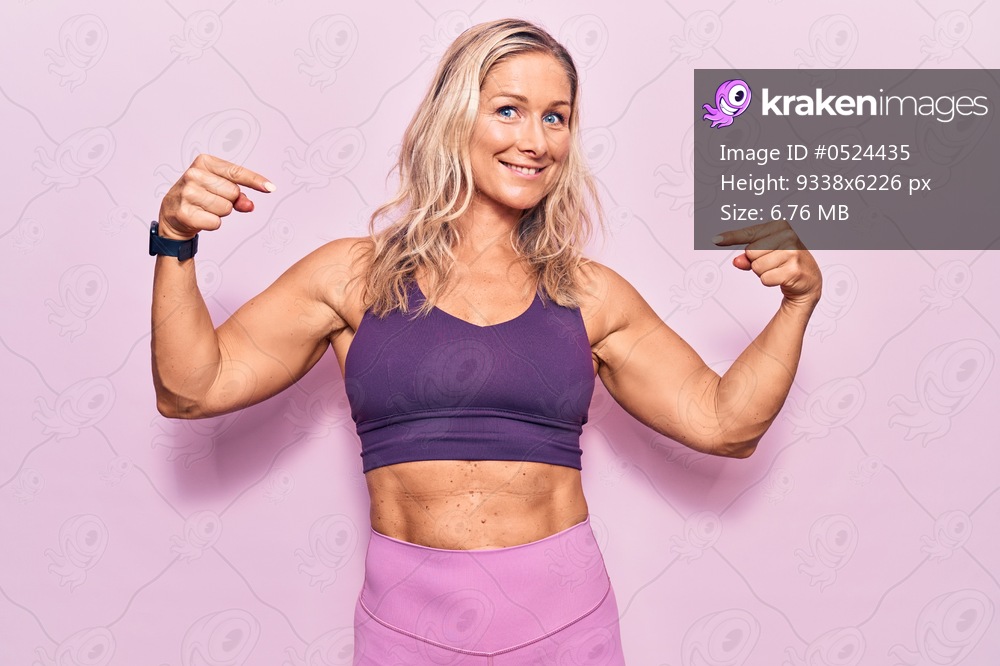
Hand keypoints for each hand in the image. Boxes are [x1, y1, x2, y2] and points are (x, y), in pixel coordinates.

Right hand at [158, 154, 274, 239]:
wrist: (172, 215)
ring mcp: (187, 193)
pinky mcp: (184, 212)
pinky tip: (199, 218)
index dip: (255, 180)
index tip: (270, 188)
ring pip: (226, 208)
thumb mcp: (218, 189)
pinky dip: (212, 224)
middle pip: (233, 192)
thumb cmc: (199, 197)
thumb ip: (238, 194)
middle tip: (213, 200)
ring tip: (205, 208)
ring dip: (220, 213)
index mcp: (203, 162)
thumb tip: (249, 205)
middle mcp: (193, 174)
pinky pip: (216, 222)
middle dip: (229, 200)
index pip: (236, 172)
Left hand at [713, 219, 821, 307]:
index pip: (749, 233)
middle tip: (773, 262)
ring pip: (757, 267)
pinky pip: (765, 278)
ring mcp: (793, 252)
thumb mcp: (765, 254)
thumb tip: (737, 261)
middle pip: (750, 252)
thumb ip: (748, 256)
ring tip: (778, 269)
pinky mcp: (793, 270)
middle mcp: (788, 235)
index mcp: (780, 226)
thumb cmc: (785, 261)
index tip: (715, 239)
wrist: (809, 278)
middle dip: (756, 261)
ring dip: (763, 272)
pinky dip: (769, 281)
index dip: (730, 237)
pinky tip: (782, 277)